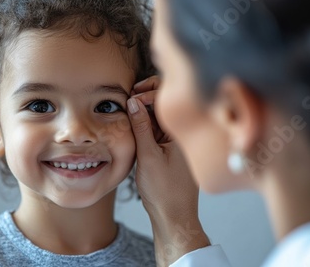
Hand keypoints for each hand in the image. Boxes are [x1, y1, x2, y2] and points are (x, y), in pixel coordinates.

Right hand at [127, 76, 209, 265]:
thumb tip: (132, 101)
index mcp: (182, 132)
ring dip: (143, 112)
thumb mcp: (148, 156)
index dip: (148, 93)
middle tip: (128, 99)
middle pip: (163, 104)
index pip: (167, 99)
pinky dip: (144, 125)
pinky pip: (156, 129)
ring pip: (157, 116)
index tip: (131, 98)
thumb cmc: (165, 191)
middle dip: (145, 97)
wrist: (174, 216)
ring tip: (126, 112)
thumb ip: (140, 127)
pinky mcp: (168, 148)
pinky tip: (132, 127)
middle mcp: (181, 133)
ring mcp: (175, 140)